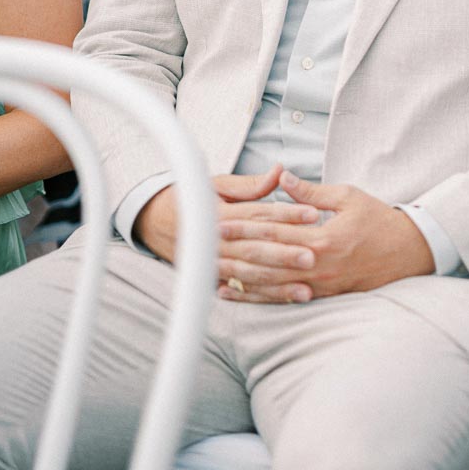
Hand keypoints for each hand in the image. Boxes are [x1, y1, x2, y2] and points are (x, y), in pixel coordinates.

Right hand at [136, 165, 320, 305]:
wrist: (154, 222)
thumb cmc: (193, 199)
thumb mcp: (218, 185)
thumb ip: (251, 184)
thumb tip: (280, 171)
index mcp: (221, 214)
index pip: (259, 214)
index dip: (287, 213)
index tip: (314, 214)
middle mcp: (217, 241)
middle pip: (256, 248)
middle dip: (286, 253)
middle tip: (314, 255)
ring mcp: (214, 263)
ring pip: (250, 275)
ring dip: (279, 283)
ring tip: (306, 288)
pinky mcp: (214, 278)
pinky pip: (242, 291)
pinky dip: (264, 296)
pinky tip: (286, 298)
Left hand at [218, 170, 434, 303]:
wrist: (409, 252)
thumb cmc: (379, 220)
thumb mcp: (348, 196)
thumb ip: (312, 192)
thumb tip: (284, 178)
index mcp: (322, 238)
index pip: (274, 231)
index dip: (244, 226)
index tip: (219, 221)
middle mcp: (317, 265)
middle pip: (266, 259)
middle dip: (234, 252)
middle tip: (204, 246)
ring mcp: (319, 285)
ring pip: (270, 284)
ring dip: (239, 278)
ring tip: (210, 273)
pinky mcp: (322, 296)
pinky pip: (284, 299)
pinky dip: (258, 297)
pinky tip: (237, 294)